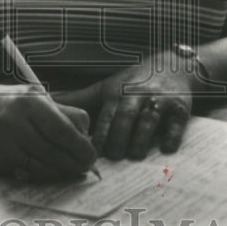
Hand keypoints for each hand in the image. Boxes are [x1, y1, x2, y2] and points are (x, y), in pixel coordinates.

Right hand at [0, 82, 96, 180]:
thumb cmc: (7, 102)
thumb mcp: (35, 97)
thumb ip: (62, 113)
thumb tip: (87, 135)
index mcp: (30, 102)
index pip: (63, 129)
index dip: (81, 145)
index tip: (92, 153)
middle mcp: (16, 122)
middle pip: (55, 151)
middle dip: (76, 162)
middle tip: (87, 166)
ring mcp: (6, 143)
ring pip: (44, 166)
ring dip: (62, 171)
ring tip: (73, 169)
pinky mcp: (0, 160)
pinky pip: (30, 173)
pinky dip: (45, 174)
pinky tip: (52, 171)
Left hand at [55, 59, 194, 161]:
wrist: (171, 67)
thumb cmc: (132, 83)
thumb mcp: (106, 87)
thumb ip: (78, 99)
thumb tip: (46, 102)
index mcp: (117, 94)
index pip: (106, 115)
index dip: (99, 134)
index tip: (90, 152)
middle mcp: (137, 96)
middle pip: (126, 117)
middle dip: (119, 137)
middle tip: (113, 158)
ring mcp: (160, 101)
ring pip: (149, 119)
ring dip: (142, 137)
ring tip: (135, 155)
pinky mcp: (180, 107)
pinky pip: (176, 121)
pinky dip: (172, 134)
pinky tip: (166, 147)